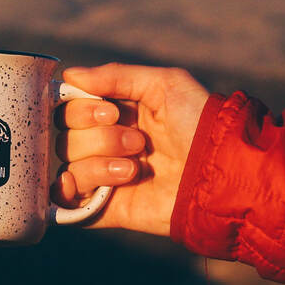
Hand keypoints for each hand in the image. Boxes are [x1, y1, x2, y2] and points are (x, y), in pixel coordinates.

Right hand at [54, 63, 211, 236]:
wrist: (219, 172)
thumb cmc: (199, 123)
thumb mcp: (164, 84)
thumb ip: (115, 76)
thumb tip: (68, 76)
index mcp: (115, 113)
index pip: (70, 108)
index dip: (81, 109)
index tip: (111, 112)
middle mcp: (105, 144)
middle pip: (67, 137)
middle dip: (101, 137)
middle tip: (138, 142)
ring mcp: (105, 177)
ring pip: (70, 167)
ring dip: (99, 164)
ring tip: (136, 169)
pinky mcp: (107, 208)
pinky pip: (66, 202)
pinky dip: (65, 192)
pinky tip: (84, 186)